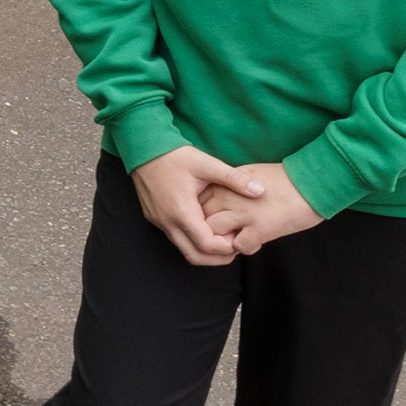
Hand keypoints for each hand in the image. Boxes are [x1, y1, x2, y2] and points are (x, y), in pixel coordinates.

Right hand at [130, 145, 267, 265]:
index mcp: (181, 211)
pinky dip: (193, 241)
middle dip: (218, 258)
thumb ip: (235, 179)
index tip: (241, 239)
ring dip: (205, 251)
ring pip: (184, 249)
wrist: (143, 147)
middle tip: (236, 248)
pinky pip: (176, 238)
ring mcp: (159, 221)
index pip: (207, 245)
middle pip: (195, 256)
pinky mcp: (155, 218)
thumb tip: (261, 190)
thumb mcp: (207, 164)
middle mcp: (167, 221)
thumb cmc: (174, 155)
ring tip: (224, 239)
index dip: (227, 248)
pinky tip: (206, 227)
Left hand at [200, 162, 323, 253]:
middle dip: (208, 230)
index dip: (203, 214)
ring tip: (238, 239)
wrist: (312, 182)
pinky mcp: (260, 228)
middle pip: (200, 219)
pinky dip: (245, 248)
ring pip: (214, 234)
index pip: (197, 203)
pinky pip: (239, 247)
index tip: (215, 218)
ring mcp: (242, 213)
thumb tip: (217, 197)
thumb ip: (229, 187)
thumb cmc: (283, 179)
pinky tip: (256, 242)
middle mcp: (228, 197)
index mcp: (224, 183)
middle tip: (225, 234)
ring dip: (224, 241)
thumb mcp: (248, 175)